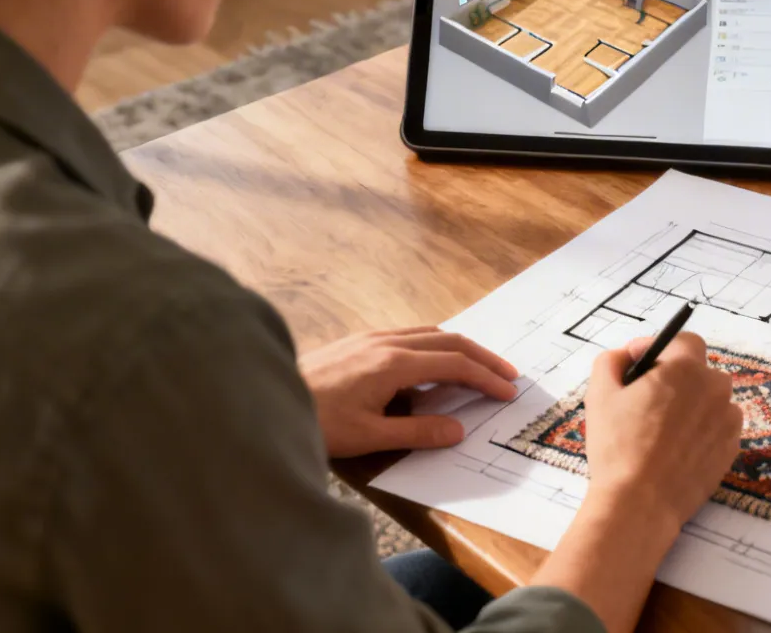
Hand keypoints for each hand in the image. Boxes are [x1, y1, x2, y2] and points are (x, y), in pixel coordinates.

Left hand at [299, 327, 519, 457]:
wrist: (262, 401)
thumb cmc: (314, 422)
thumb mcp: (368, 437)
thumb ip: (417, 433)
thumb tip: (458, 431)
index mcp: (394, 364)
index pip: (454, 365)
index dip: (485, 377)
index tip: (508, 391)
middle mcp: (387, 342)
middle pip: (449, 341)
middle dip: (483, 358)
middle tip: (507, 375)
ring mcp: (372, 337)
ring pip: (430, 333)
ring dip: (459, 349)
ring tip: (478, 367)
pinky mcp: (358, 341)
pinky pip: (409, 335)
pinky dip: (435, 346)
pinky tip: (432, 364)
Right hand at [576, 331, 743, 524]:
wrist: (641, 504)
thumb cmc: (618, 447)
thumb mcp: (599, 394)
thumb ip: (610, 361)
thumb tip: (624, 355)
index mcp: (687, 369)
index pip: (684, 342)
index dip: (660, 349)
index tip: (639, 364)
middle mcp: (716, 389)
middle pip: (698, 372)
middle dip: (675, 378)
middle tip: (645, 400)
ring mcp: (728, 421)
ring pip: (710, 401)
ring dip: (690, 405)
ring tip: (660, 429)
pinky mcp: (731, 449)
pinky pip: (716, 428)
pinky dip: (700, 431)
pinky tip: (675, 449)